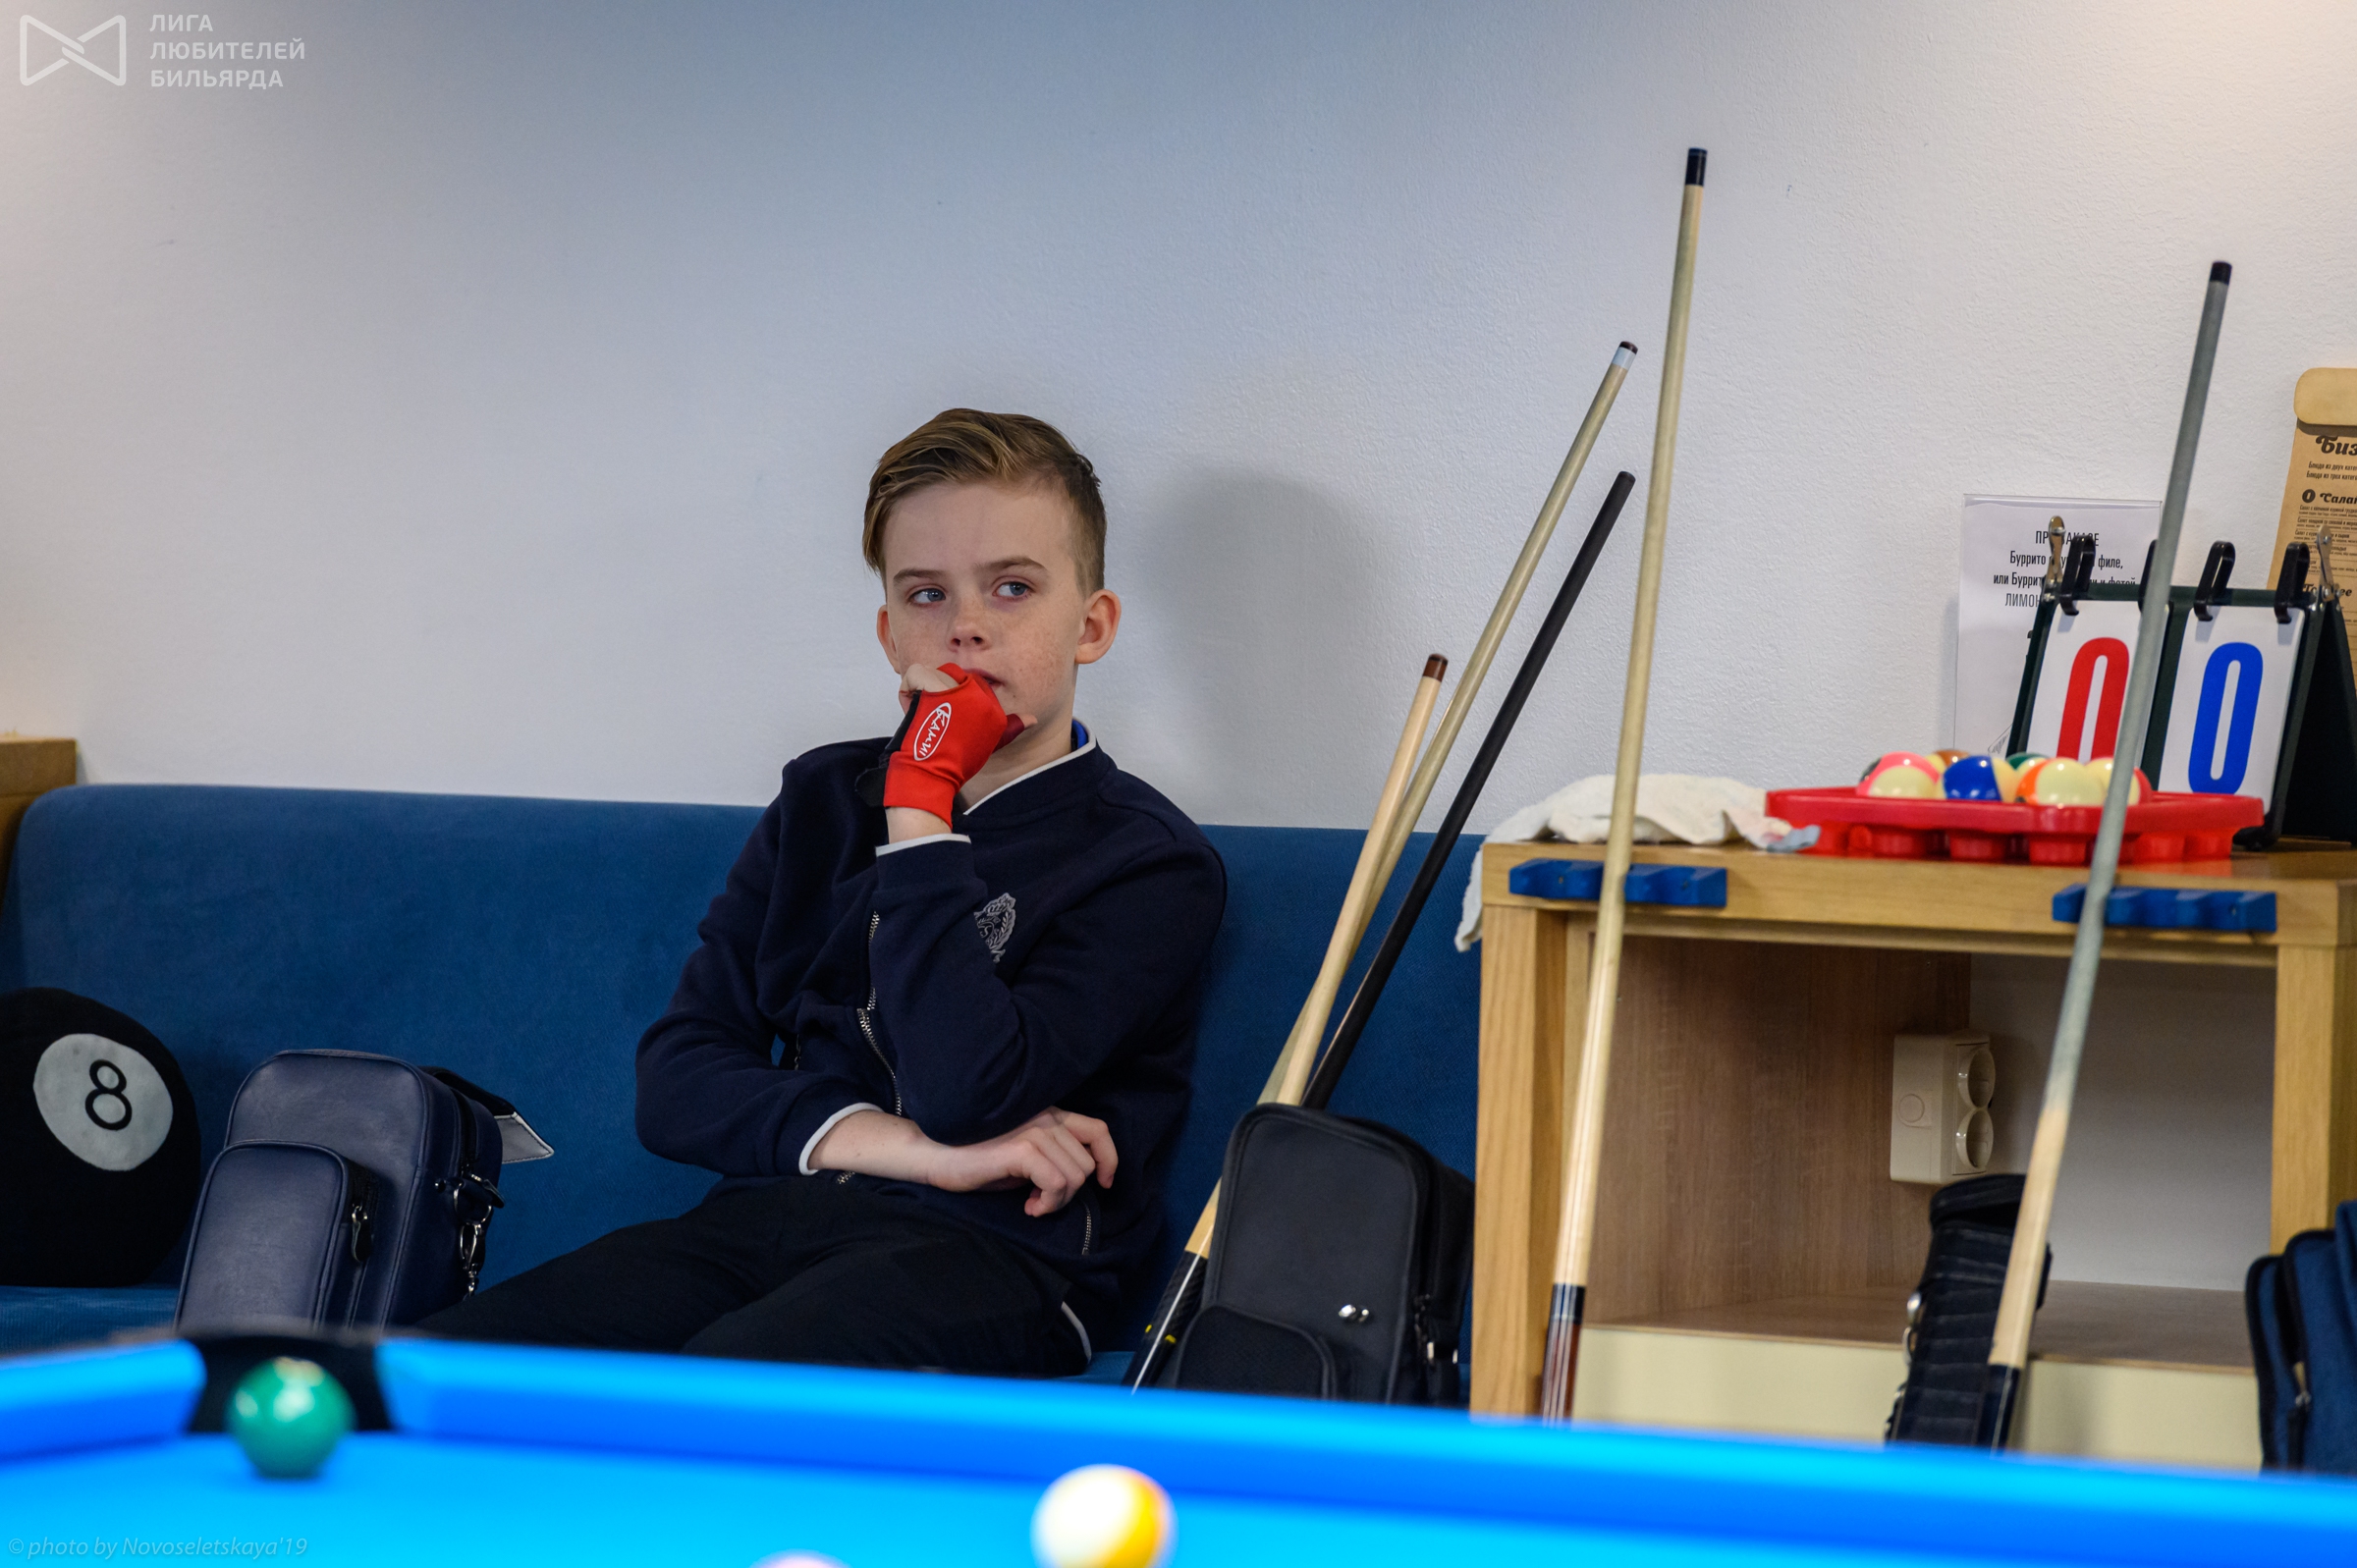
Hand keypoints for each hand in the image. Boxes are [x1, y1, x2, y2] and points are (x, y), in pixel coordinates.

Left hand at [882, 663, 1028, 825]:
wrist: (932, 772)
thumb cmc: (958, 762)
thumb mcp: (991, 743)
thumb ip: (1012, 727)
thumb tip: (1032, 719)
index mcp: (993, 707)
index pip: (979, 684)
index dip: (960, 697)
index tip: (950, 716)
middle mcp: (977, 694)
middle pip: (960, 674)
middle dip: (944, 689)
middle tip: (935, 713)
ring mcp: (955, 689)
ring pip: (937, 673)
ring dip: (926, 687)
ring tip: (923, 708)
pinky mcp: (932, 688)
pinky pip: (916, 674)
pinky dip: (908, 687)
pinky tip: (911, 704)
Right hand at [924, 1108, 1117, 1216]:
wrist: (934, 1155)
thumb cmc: (975, 1158)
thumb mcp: (1022, 1155)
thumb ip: (1051, 1157)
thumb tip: (1077, 1181)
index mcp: (1049, 1114)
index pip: (1098, 1130)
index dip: (1109, 1160)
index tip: (1104, 1184)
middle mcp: (1046, 1117)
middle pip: (1087, 1163)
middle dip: (1071, 1192)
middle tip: (1043, 1201)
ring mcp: (1035, 1130)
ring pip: (1075, 1176)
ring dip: (1058, 1201)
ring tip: (1033, 1204)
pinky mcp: (1021, 1148)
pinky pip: (1057, 1183)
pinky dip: (1048, 1203)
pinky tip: (1029, 1207)